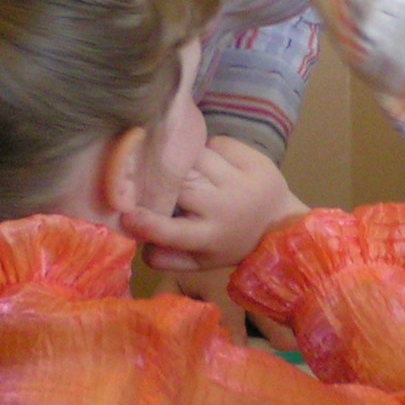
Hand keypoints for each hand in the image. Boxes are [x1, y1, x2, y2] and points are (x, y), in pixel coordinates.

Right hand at [123, 135, 307, 271]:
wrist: (279, 224)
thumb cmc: (229, 242)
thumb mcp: (199, 260)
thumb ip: (165, 257)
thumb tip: (135, 241)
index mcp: (207, 237)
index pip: (172, 231)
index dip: (147, 223)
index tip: (126, 214)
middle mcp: (224, 208)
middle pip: (181, 185)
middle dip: (163, 178)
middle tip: (154, 175)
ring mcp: (242, 182)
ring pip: (198, 158)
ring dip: (186, 160)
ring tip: (187, 168)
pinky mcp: (257, 161)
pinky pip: (219, 143)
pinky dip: (209, 148)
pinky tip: (212, 161)